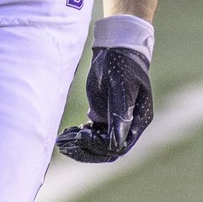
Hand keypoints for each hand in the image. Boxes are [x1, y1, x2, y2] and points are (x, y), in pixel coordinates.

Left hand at [56, 45, 153, 161]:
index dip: (101, 145)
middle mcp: (129, 125)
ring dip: (80, 146)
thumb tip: (116, 143)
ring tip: (62, 141)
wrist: (114, 50)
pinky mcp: (103, 118)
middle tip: (66, 144)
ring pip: (99, 147)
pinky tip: (66, 133)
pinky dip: (79, 138)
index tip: (82, 134)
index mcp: (140, 120)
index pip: (121, 145)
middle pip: (109, 150)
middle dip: (87, 149)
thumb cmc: (122, 64)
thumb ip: (120, 112)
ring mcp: (115, 123)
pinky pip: (92, 136)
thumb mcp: (122, 86)